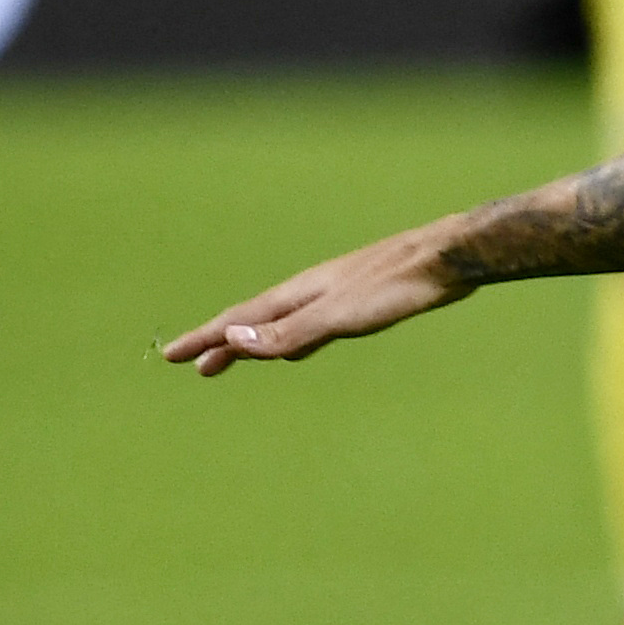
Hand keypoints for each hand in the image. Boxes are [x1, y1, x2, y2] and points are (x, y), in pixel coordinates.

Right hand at [160, 227, 467, 375]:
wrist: (450, 258)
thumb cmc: (397, 286)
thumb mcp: (339, 316)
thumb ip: (290, 332)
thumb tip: (234, 341)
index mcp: (300, 294)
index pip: (239, 321)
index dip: (206, 340)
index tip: (173, 356)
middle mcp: (311, 291)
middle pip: (255, 321)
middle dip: (223, 343)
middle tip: (196, 366)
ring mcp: (336, 295)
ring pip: (282, 323)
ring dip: (255, 342)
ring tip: (235, 359)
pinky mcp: (362, 301)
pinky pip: (311, 326)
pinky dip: (292, 340)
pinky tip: (299, 349)